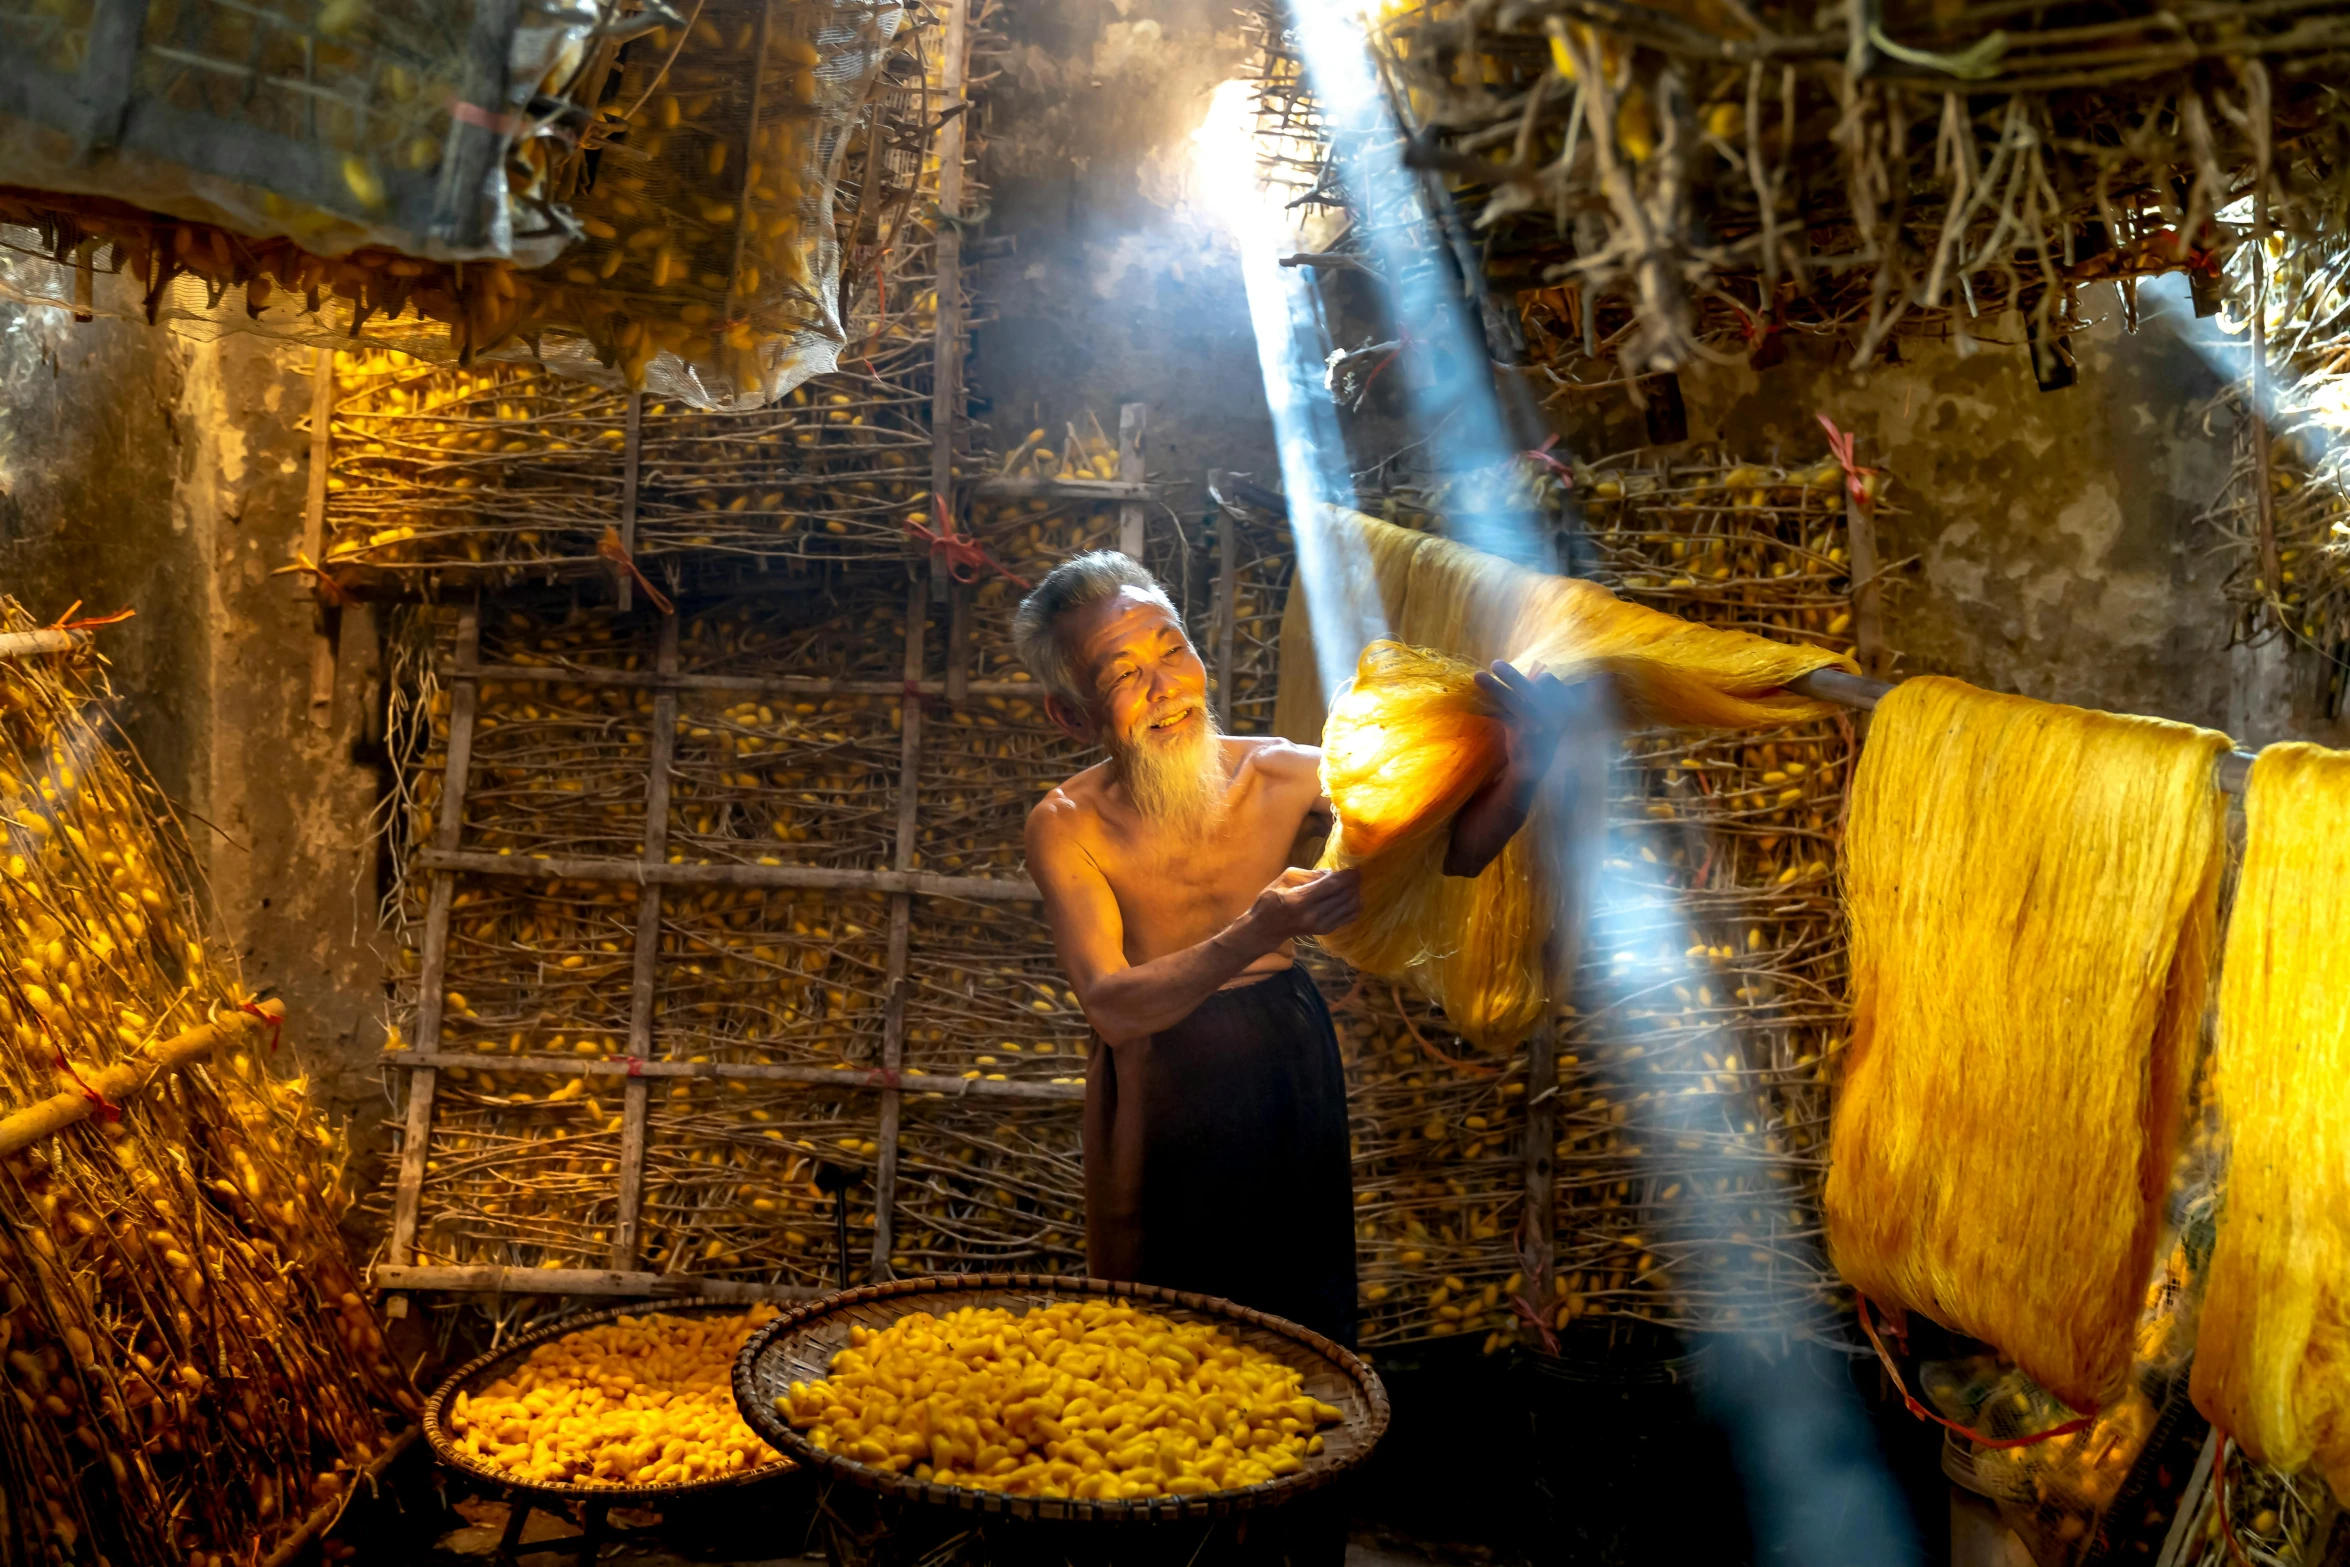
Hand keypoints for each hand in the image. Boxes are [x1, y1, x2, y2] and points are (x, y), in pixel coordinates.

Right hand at [1247, 867, 1362, 941]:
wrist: (1266, 928)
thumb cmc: (1271, 900)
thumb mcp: (1285, 879)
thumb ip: (1309, 875)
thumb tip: (1332, 873)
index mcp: (1300, 900)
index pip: (1331, 886)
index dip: (1346, 876)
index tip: (1355, 868)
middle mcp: (1313, 915)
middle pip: (1343, 896)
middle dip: (1353, 883)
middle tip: (1356, 874)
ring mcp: (1320, 925)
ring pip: (1349, 907)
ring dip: (1355, 894)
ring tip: (1353, 885)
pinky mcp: (1325, 931)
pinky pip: (1348, 918)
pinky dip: (1354, 906)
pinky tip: (1351, 898)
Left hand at [1474, 660, 1574, 784]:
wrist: (1535, 766)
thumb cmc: (1538, 730)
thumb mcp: (1545, 710)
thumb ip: (1536, 692)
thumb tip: (1515, 670)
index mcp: (1565, 705)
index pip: (1549, 681)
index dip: (1535, 678)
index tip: (1532, 677)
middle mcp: (1555, 715)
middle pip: (1531, 689)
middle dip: (1512, 676)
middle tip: (1495, 663)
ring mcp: (1539, 725)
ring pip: (1514, 701)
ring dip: (1495, 688)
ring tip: (1478, 676)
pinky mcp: (1522, 735)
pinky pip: (1502, 715)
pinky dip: (1489, 707)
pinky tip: (1475, 703)